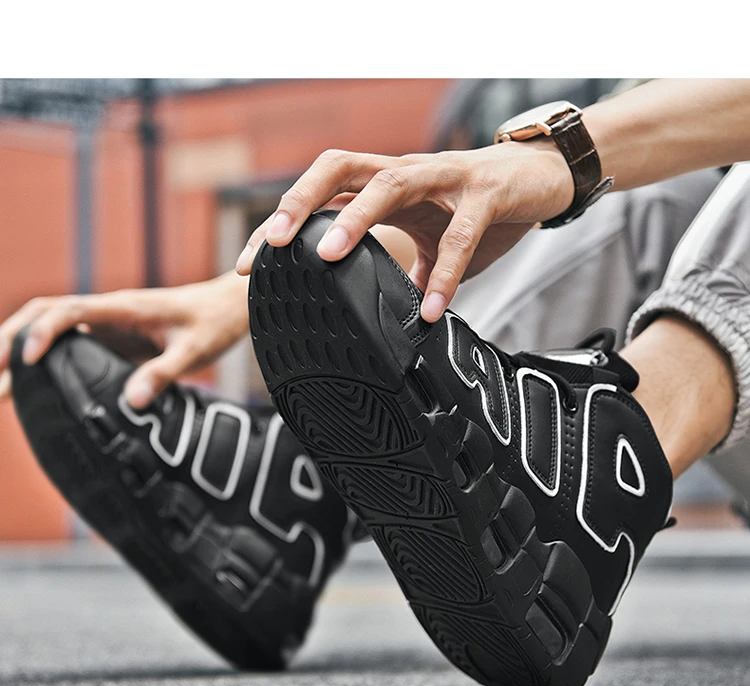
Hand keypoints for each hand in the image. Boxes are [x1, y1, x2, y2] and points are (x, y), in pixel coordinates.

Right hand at [0, 273, 248, 407]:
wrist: (227, 307)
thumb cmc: (214, 324)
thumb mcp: (196, 351)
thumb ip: (165, 373)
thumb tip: (133, 401)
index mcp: (124, 308)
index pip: (69, 311)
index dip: (43, 333)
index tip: (27, 362)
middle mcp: (108, 312)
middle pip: (45, 313)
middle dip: (12, 337)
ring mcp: (107, 324)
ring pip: (51, 328)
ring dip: (20, 347)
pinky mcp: (111, 337)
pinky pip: (68, 344)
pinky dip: (44, 360)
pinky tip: (29, 384)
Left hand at [235, 140, 572, 321]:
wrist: (541, 177)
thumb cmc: (480, 205)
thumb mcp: (431, 238)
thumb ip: (403, 266)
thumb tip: (386, 311)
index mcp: (385, 186)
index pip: (322, 194)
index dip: (282, 222)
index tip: (249, 263)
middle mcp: (406, 173)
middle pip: (340, 167)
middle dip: (300, 202)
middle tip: (271, 245)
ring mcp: (445, 177)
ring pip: (391, 181)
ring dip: (357, 217)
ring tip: (328, 256)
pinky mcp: (486, 192)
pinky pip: (460, 233)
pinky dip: (444, 271)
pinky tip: (431, 307)